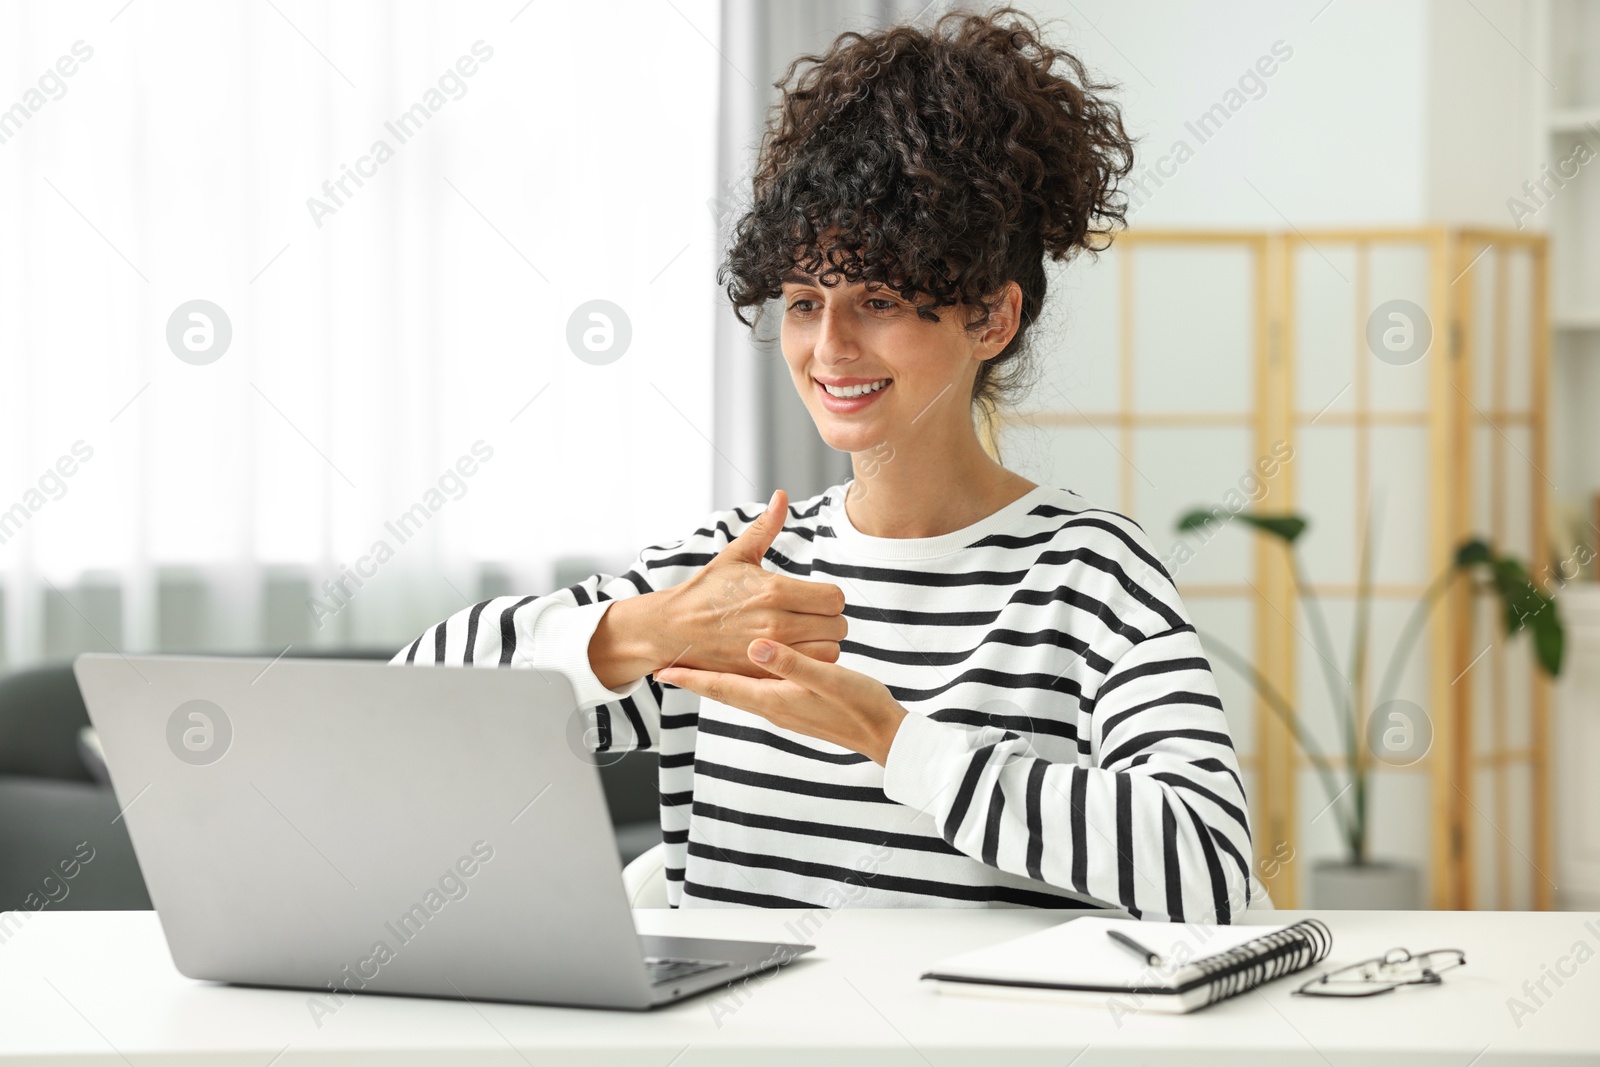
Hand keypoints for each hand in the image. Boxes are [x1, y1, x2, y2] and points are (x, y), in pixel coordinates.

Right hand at [589, 490, 847, 689]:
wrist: (672, 629)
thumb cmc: (706, 591)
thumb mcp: (735, 556)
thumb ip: (765, 527)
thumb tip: (781, 496)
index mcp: (775, 591)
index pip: (834, 598)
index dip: (829, 598)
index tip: (814, 598)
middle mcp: (777, 623)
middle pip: (837, 626)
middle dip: (828, 621)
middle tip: (811, 617)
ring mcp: (771, 652)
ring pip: (828, 652)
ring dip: (821, 644)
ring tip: (804, 636)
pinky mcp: (763, 673)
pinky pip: (805, 673)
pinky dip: (806, 665)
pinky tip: (792, 653)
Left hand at [657, 638, 906, 764]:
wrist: (885, 735)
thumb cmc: (859, 706)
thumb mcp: (827, 680)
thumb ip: (791, 663)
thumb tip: (754, 646)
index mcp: (773, 699)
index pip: (722, 687)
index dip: (692, 678)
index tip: (662, 672)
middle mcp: (773, 707)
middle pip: (724, 692)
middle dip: (696, 680)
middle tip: (667, 668)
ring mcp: (784, 709)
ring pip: (739, 692)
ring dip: (716, 680)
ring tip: (696, 667)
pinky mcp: (797, 707)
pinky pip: (758, 693)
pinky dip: (741, 681)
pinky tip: (746, 671)